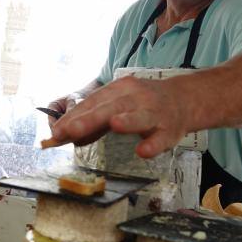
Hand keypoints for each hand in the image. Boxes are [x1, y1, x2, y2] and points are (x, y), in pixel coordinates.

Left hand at [50, 76, 193, 158]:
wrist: (185, 99)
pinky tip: (143, 151)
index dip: (75, 116)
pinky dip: (152, 144)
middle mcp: (136, 98)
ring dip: (127, 121)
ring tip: (113, 126)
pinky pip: (161, 138)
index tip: (56, 130)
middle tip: (69, 130)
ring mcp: (155, 113)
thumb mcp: (119, 103)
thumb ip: (95, 119)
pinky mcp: (170, 129)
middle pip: (111, 107)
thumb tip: (66, 134)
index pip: (94, 102)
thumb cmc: (144, 104)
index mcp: (120, 90)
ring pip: (140, 117)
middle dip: (90, 119)